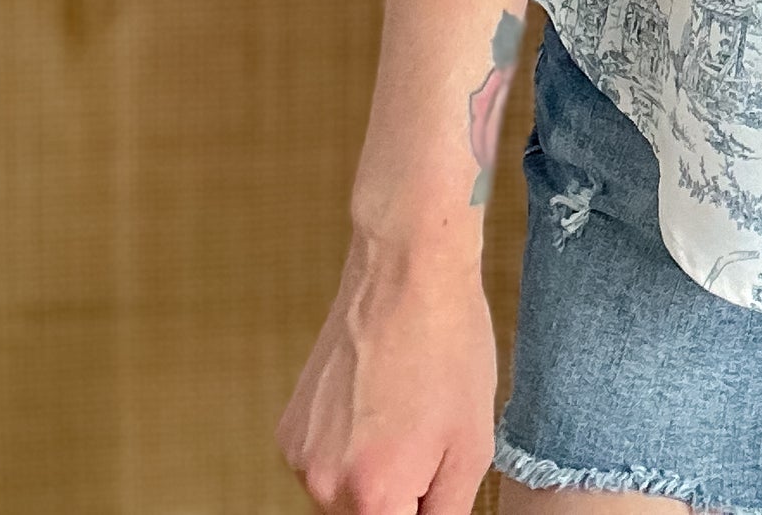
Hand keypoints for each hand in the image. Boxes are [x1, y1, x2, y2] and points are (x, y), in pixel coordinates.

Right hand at [277, 234, 496, 513]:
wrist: (406, 271)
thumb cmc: (449, 348)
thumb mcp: (471, 447)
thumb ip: (445, 514)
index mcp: (372, 496)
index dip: (421, 509)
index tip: (430, 483)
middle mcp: (323, 483)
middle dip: (400, 500)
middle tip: (428, 444)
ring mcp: (299, 454)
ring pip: (345, 497)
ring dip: (375, 477)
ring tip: (406, 416)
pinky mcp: (289, 428)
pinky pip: (325, 464)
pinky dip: (350, 450)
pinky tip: (378, 404)